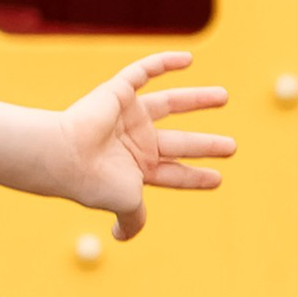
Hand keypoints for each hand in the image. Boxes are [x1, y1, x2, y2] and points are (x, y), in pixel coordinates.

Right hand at [54, 52, 233, 241]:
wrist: (66, 154)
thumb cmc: (94, 181)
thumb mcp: (126, 203)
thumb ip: (133, 220)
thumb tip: (121, 237)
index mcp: (138, 169)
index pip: (174, 173)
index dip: (196, 177)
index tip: (219, 179)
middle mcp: (135, 142)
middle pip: (179, 142)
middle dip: (206, 145)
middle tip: (231, 147)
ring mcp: (127, 116)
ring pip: (170, 104)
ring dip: (197, 100)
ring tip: (225, 97)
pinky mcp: (117, 92)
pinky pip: (143, 72)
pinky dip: (164, 63)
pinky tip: (189, 59)